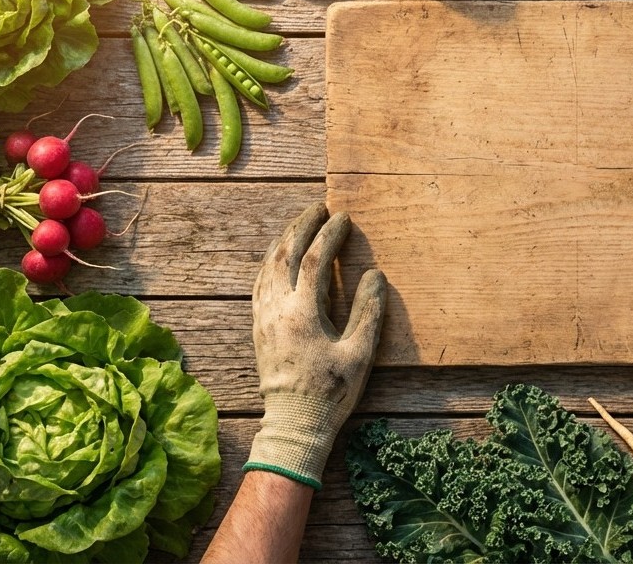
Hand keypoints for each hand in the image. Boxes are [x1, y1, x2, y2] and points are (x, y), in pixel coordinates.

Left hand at [245, 203, 385, 488]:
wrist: (294, 424)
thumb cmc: (330, 391)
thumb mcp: (360, 353)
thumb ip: (368, 311)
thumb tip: (374, 275)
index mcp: (303, 313)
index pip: (313, 260)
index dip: (328, 235)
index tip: (342, 217)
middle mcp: (277, 309)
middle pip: (284, 254)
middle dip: (301, 226)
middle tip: (318, 208)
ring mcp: (263, 317)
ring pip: (268, 266)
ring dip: (283, 239)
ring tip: (299, 223)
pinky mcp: (258, 327)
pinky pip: (259, 283)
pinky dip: (269, 261)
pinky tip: (277, 256)